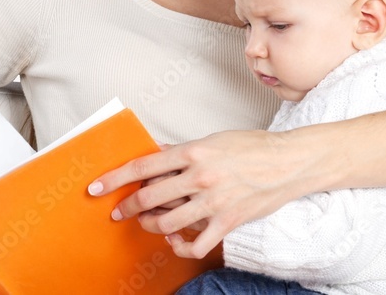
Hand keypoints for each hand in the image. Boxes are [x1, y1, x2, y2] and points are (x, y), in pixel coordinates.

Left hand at [88, 129, 310, 257]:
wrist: (288, 162)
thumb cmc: (253, 148)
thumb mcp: (214, 139)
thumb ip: (183, 151)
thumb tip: (156, 155)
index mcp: (194, 151)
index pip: (143, 166)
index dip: (115, 179)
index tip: (97, 187)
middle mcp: (200, 177)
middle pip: (149, 197)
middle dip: (127, 207)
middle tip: (118, 211)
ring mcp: (213, 202)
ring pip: (166, 222)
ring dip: (149, 225)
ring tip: (147, 222)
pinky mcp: (227, 222)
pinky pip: (194, 244)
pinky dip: (179, 246)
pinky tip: (174, 239)